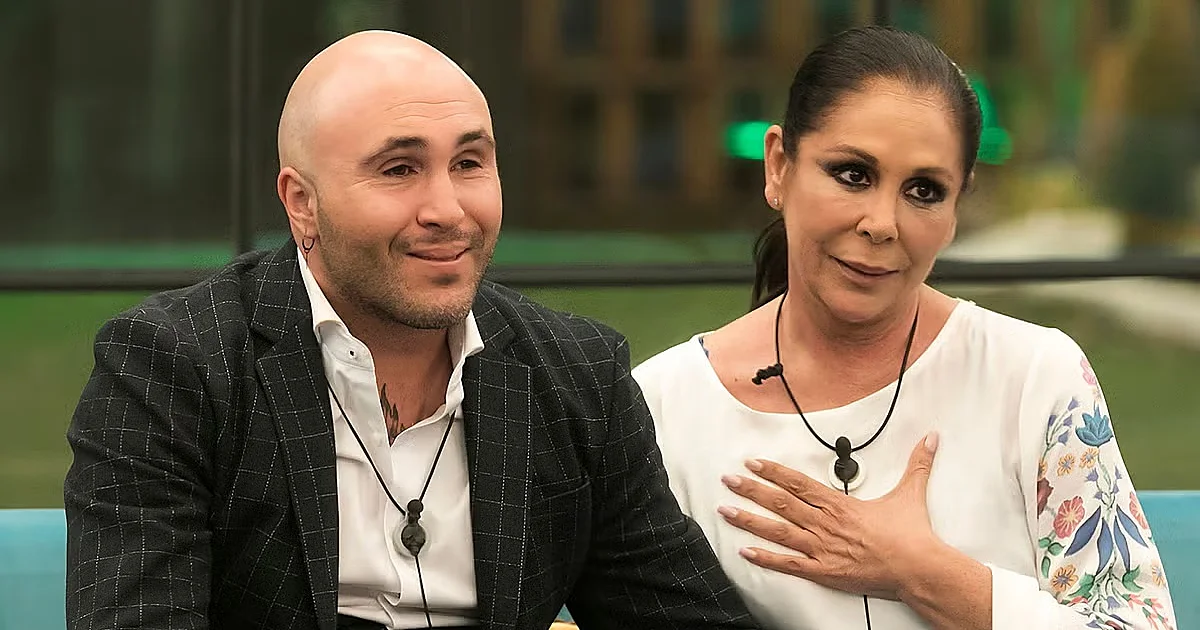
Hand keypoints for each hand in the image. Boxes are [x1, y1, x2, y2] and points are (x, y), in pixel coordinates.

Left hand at [718, 433, 942, 600]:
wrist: (918, 568)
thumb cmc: (912, 535)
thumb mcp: (910, 493)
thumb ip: (917, 463)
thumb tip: (931, 438)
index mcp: (839, 505)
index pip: (799, 483)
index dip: (773, 472)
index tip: (753, 463)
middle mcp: (825, 524)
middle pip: (781, 503)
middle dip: (752, 490)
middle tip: (729, 480)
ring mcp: (822, 548)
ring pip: (778, 531)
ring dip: (750, 520)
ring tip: (726, 511)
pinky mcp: (825, 571)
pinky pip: (789, 564)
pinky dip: (766, 558)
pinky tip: (746, 551)